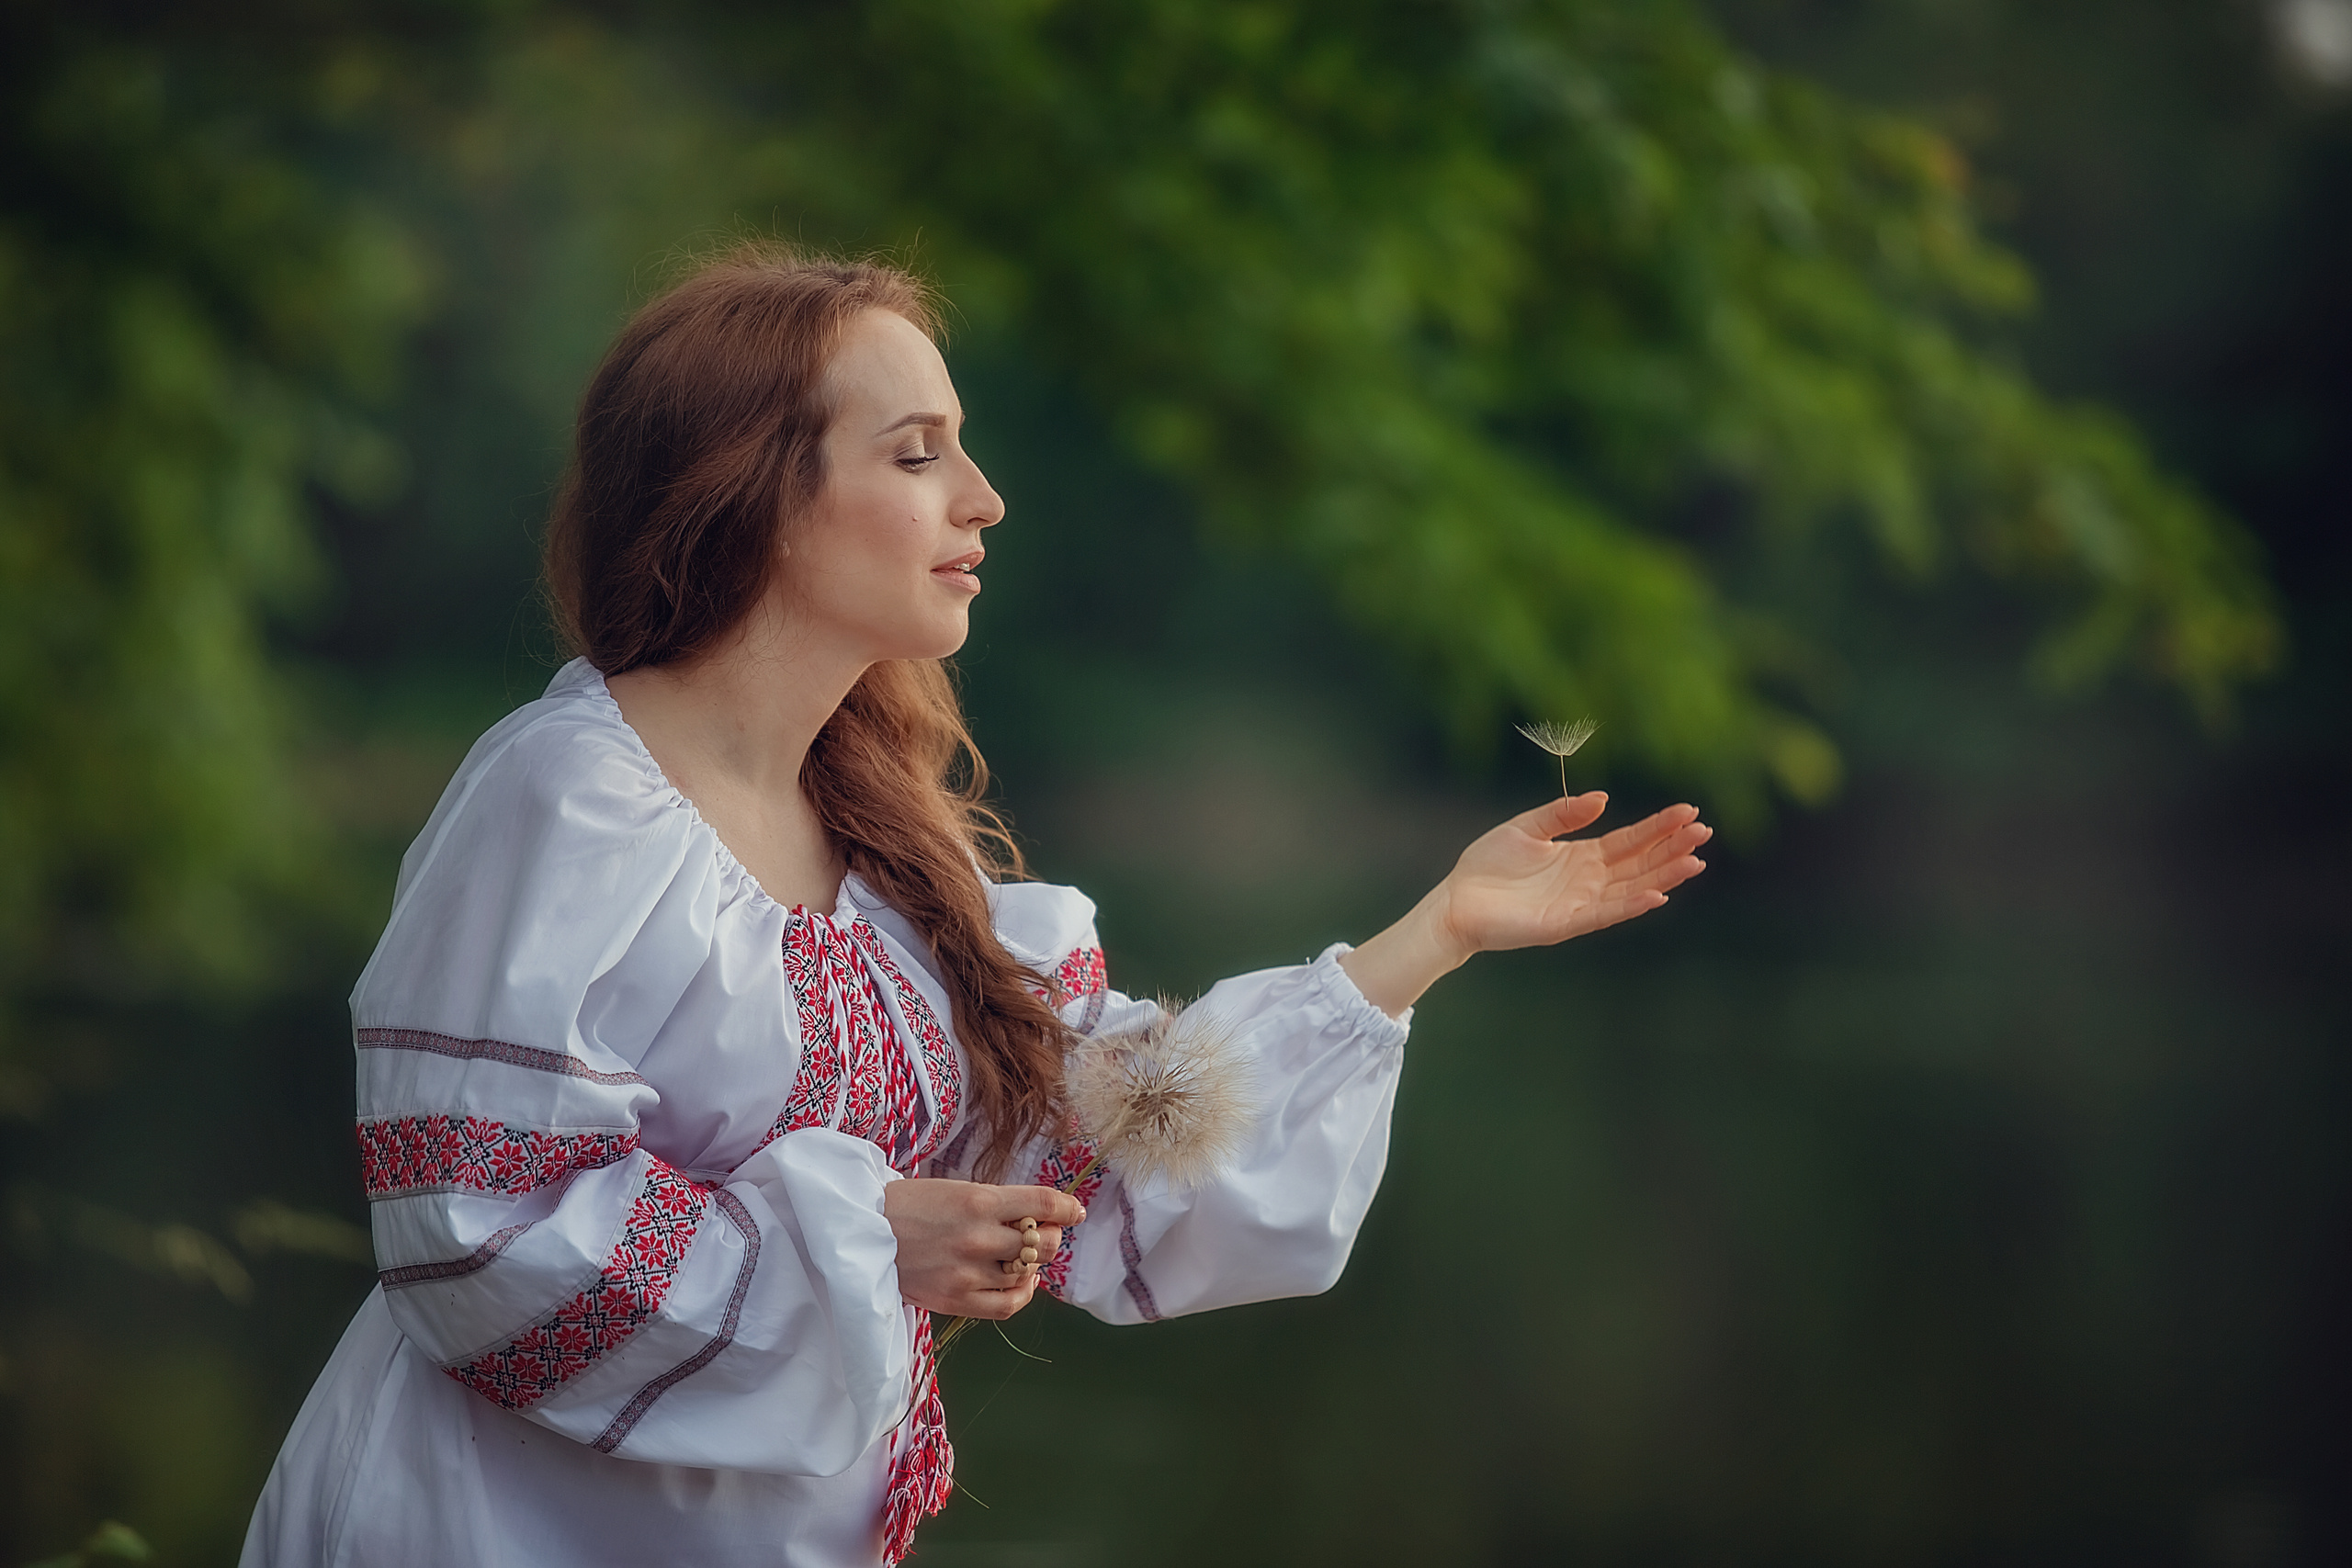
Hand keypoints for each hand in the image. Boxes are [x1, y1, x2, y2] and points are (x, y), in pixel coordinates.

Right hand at [881, 1178, 1084, 1318]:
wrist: (862, 1233)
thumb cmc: (909, 1205)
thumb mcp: (956, 1190)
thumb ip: (997, 1204)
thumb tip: (1041, 1216)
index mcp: (979, 1200)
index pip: (1043, 1204)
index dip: (1067, 1207)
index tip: (1075, 1211)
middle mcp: (979, 1237)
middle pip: (1043, 1243)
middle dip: (1050, 1236)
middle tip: (1042, 1233)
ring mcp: (968, 1272)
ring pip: (1028, 1273)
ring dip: (1033, 1264)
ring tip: (1022, 1258)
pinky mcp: (956, 1300)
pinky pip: (1008, 1305)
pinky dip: (1022, 1294)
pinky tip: (1020, 1283)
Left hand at [1340, 792, 1708, 1015]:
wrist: (1456, 899)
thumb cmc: (1487, 865)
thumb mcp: (1527, 827)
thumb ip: (1564, 814)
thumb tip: (1603, 799)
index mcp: (1581, 856)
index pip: (1630, 841)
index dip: (1659, 827)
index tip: (1689, 811)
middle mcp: (1588, 881)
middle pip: (1640, 863)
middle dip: (1672, 849)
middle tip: (1705, 833)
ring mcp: (1580, 904)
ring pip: (1631, 888)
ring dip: (1663, 877)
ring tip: (1695, 863)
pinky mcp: (1565, 924)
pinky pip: (1604, 913)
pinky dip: (1630, 905)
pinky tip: (1655, 895)